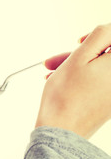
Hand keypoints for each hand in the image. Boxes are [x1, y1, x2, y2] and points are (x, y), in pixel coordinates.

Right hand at [36, 24, 110, 138]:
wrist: (61, 130)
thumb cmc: (66, 98)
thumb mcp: (79, 57)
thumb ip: (100, 36)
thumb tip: (109, 29)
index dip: (102, 34)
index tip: (83, 40)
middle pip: (105, 54)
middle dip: (81, 52)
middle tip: (59, 58)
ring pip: (98, 66)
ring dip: (76, 64)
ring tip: (52, 71)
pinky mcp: (108, 100)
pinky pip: (97, 79)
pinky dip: (80, 76)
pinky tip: (61, 79)